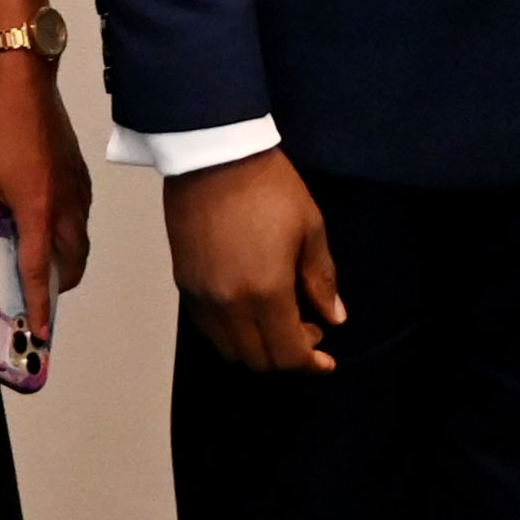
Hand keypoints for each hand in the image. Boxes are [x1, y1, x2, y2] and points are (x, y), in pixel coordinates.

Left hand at [0, 55, 93, 298]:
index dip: (40, 303)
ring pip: (80, 236)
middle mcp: (65, 205)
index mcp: (38, 210)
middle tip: (42, 291)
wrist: (26, 81)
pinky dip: (68, 227)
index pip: (40, 269)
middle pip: (74, 260)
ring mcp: (76, 188)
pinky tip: (44, 216)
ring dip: (66, 254)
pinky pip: (79, 212)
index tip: (43, 329)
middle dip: (61, 283)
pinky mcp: (78, 172)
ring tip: (41, 257)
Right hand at [165, 148, 345, 373]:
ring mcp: (201, 296)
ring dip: (257, 349)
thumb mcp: (310, 229)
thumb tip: (334, 317)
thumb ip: (321, 280)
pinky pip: (207, 328)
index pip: (287, 353)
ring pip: (229, 349)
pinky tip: (250, 311)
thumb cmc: (268, 187)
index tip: (326, 360)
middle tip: (309, 332)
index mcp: (265, 292)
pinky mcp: (184, 283)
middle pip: (257, 360)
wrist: (213, 155)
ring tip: (280, 323)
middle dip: (286, 358)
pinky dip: (232, 334)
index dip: (310, 364)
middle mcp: (228, 304)